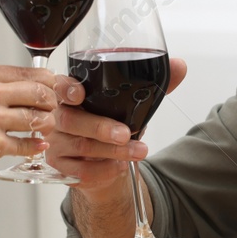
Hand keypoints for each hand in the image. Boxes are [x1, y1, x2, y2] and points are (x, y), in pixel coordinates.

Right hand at [0, 65, 59, 207]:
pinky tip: (33, 146)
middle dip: (51, 103)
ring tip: (42, 130)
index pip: (28, 71)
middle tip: (50, 111)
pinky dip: (34, 147)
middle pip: (39, 91)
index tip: (53, 91)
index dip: (48, 83)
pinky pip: (28, 143)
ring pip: (38, 117)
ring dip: (46, 126)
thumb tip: (31, 87)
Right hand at [46, 57, 188, 192]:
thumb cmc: (113, 126)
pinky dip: (104, 170)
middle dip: (101, 127)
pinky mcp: (61, 167)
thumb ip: (153, 86)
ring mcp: (57, 143)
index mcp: (72, 95)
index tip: (79, 94)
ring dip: (113, 151)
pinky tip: (119, 167)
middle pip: (71, 120)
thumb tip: (179, 66)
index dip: (67, 89)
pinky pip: (80, 171)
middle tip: (125, 134)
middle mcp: (60, 118)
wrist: (105, 164)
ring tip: (138, 151)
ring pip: (80, 146)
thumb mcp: (132, 106)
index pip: (60, 87)